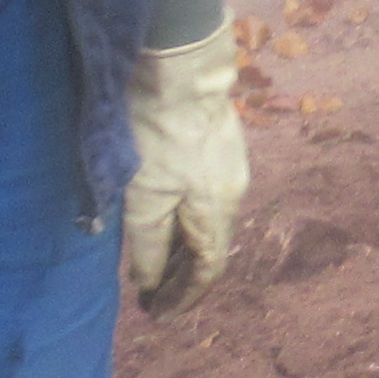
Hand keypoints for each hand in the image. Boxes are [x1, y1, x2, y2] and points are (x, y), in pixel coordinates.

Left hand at [122, 25, 245, 310]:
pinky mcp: (220, 141)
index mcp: (218, 212)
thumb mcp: (145, 197)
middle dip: (180, 274)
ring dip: (181, 244)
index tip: (158, 313)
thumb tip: (148, 280)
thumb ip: (148, 244)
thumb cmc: (159, 133)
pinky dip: (184, 215)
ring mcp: (229, 165)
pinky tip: (164, 210)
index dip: (183, 296)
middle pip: (210, 247)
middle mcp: (233, 193)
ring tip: (153, 257)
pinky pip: (205, 195)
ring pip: (207, 220)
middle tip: (150, 291)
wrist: (181, 64)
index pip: (208, 270)